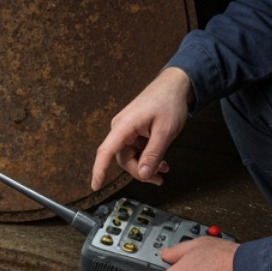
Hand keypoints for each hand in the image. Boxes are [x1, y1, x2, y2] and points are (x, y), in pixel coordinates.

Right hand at [91, 68, 193, 188]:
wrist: (176, 85)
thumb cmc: (169, 101)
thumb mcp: (164, 131)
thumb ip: (153, 154)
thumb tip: (144, 174)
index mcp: (124, 125)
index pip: (106, 151)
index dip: (99, 170)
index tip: (95, 185)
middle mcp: (122, 128)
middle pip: (123, 159)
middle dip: (139, 171)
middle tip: (158, 178)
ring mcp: (128, 129)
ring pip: (131, 156)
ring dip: (146, 166)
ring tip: (163, 169)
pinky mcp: (135, 131)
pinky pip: (137, 150)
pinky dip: (148, 158)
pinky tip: (161, 161)